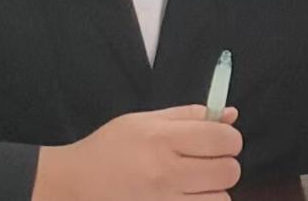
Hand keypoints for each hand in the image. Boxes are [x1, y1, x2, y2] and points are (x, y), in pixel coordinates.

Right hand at [31, 104, 242, 200]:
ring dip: (214, 190)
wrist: (77, 185)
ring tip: (194, 182)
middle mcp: (166, 173)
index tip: (218, 139)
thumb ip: (190, 115)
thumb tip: (231, 115)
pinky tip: (187, 197)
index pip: (223, 139)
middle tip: (206, 160)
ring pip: (221, 199)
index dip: (229, 138)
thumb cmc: (111, 147)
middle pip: (229, 171)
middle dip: (224, 163)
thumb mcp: (145, 120)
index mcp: (162, 140)